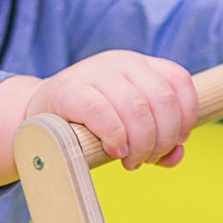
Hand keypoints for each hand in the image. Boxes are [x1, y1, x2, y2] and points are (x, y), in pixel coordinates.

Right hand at [0, 50, 198, 185]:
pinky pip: (103, 113)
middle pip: (162, 100)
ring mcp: (95, 72)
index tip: (176, 141)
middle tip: (148, 158)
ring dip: (142, 143)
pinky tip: (116, 151)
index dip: (185, 115)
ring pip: (137, 109)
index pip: (178, 81)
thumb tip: (176, 156)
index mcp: (140, 65)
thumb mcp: (129, 127)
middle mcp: (121, 62)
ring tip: (132, 161)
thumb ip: (157, 141)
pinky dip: (116, 137)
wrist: (38, 117)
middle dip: (163, 138)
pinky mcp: (71, 90)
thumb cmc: (90, 125)